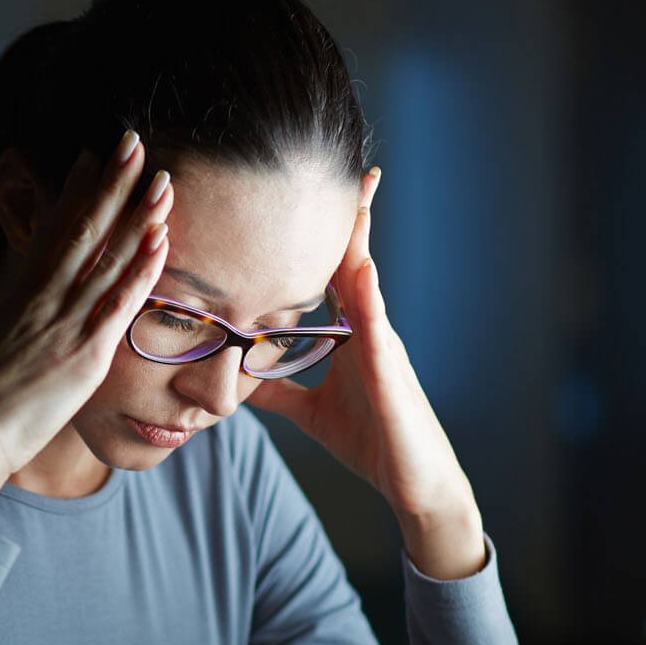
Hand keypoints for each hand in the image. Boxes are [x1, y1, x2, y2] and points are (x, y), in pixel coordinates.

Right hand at [0, 132, 173, 525]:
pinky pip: (117, 301)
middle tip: (132, 139)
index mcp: (21, 297)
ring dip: (136, 213)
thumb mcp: (3, 354)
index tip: (91, 155)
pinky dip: (140, 267)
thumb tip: (38, 330)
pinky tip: (160, 238)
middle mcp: (42, 300)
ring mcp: (62, 323)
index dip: (74, 191)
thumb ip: (28, 333)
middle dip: (110, 182)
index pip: (51, 231)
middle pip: (81, 228)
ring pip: (104, 256)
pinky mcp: (82, 353)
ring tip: (161, 175)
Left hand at [244, 168, 486, 578]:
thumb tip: (234, 375)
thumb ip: (275, 388)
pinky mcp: (390, 373)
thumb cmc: (370, 441)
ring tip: (355, 192)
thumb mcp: (307, 411)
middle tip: (348, 161)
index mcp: (351, 332)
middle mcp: (369, 328)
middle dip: (353, 213)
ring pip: (368, 281)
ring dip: (359, 238)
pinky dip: (369, 296)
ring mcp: (383, 345)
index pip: (332, 271)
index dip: (321, 233)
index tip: (306, 190)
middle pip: (355, 259)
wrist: (411, 483)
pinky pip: (378, 327)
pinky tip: (362, 269)